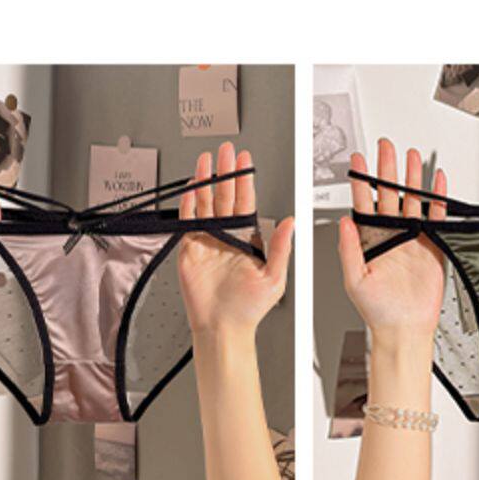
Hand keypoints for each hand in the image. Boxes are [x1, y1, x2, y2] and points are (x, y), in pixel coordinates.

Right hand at [176, 144, 293, 336]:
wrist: (223, 328)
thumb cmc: (249, 309)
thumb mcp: (274, 279)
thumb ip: (280, 248)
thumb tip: (290, 222)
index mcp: (246, 239)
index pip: (245, 201)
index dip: (244, 180)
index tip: (244, 161)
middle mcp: (227, 235)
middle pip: (225, 196)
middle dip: (225, 172)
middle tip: (225, 151)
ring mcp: (207, 240)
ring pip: (206, 202)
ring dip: (205, 180)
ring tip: (206, 161)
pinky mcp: (190, 248)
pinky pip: (188, 220)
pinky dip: (188, 202)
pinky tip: (190, 187)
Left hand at [338, 141, 446, 337]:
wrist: (404, 330)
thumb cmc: (377, 311)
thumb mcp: (354, 280)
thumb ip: (348, 249)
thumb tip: (343, 222)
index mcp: (369, 240)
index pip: (363, 203)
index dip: (361, 181)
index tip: (358, 161)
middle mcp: (390, 235)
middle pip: (388, 194)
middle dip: (387, 170)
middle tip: (385, 147)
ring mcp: (411, 239)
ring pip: (412, 200)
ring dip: (411, 178)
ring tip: (410, 156)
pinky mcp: (431, 247)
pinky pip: (436, 218)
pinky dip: (438, 199)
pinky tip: (437, 182)